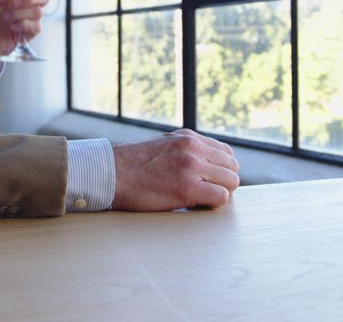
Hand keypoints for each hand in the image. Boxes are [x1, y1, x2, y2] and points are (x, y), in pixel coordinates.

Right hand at [111, 129, 239, 210]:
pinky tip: (197, 205)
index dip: (221, 169)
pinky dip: (213, 204)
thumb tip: (204, 164)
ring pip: (231, 182)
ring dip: (219, 192)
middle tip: (205, 192)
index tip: (210, 180)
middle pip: (232, 167)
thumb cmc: (131, 166)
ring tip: (200, 199)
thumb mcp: (162, 146)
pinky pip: (221, 197)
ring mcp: (192, 167)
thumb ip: (184, 150)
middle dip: (223, 181)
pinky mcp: (188, 188)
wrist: (109, 174)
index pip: (226, 152)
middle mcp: (193, 148)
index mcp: (188, 138)